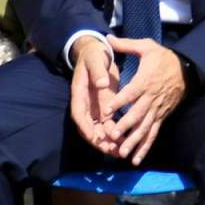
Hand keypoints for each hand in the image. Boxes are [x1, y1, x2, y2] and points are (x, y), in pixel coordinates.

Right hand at [69, 37, 120, 154]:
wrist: (98, 54)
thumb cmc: (94, 56)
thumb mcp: (95, 60)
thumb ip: (98, 72)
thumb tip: (102, 84)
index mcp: (80, 93)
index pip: (79, 114)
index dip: (85, 127)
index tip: (92, 137)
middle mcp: (86, 105)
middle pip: (88, 128)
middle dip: (98, 140)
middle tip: (110, 150)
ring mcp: (94, 108)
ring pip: (99, 130)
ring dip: (107, 141)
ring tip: (119, 151)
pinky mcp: (104, 109)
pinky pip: (108, 126)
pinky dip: (115, 135)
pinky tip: (125, 142)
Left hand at [104, 36, 186, 165]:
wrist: (186, 69)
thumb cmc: (163, 57)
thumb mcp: (147, 47)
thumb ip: (126, 44)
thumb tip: (107, 38)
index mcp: (145, 80)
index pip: (131, 93)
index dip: (119, 101)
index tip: (107, 110)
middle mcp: (151, 98)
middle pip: (137, 114)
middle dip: (125, 126)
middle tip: (112, 135)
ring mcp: (157, 109)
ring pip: (145, 128)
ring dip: (134, 141)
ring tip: (122, 152)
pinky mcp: (162, 117)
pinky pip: (153, 134)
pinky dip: (145, 147)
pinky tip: (136, 159)